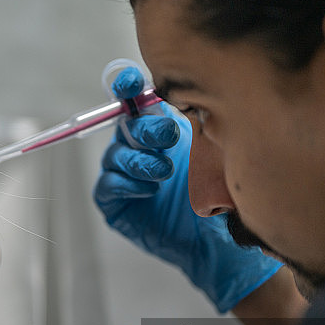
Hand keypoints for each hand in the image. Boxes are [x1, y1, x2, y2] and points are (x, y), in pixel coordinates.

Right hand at [94, 67, 281, 312]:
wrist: (216, 242)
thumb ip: (194, 122)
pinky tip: (149, 191)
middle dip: (145, 127)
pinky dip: (126, 184)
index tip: (130, 82)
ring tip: (164, 173)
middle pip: (125, 125)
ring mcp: (123, 175)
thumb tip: (182, 94)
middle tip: (168, 137)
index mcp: (159, 130)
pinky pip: (107, 185)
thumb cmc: (217, 197)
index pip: (136, 102)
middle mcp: (138, 149)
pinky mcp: (114, 203)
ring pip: (115, 155)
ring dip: (139, 160)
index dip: (127, 88)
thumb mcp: (211, 153)